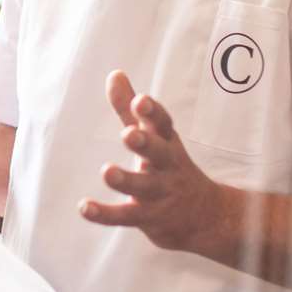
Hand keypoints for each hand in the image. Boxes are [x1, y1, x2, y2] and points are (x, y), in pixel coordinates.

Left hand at [80, 70, 231, 253]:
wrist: (206, 216)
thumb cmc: (170, 166)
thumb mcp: (155, 135)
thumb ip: (130, 108)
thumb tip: (114, 73)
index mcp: (167, 142)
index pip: (162, 124)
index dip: (152, 112)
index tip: (140, 100)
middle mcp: (167, 166)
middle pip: (159, 153)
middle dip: (146, 143)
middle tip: (128, 134)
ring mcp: (160, 193)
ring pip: (144, 187)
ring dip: (126, 180)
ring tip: (107, 172)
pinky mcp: (149, 218)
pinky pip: (126, 216)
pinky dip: (105, 214)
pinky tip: (85, 207)